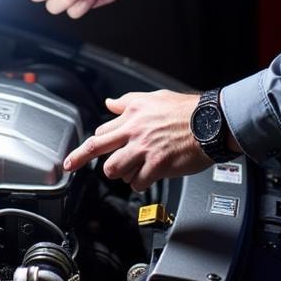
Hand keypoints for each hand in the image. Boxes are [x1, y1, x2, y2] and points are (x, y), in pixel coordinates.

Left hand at [63, 90, 213, 190]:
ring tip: (131, 169)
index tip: (83, 149)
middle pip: (96, 147)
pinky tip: (148, 176)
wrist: (210, 123)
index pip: (102, 130)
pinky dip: (139, 183)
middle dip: (79, 158)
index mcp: (132, 113)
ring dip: (119, 172)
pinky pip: (136, 182)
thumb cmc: (186, 111)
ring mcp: (144, 149)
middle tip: (70, 165)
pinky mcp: (157, 165)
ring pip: (113, 169)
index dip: (95, 142)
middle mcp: (134, 130)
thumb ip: (128, 102)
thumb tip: (110, 103)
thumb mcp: (154, 98)